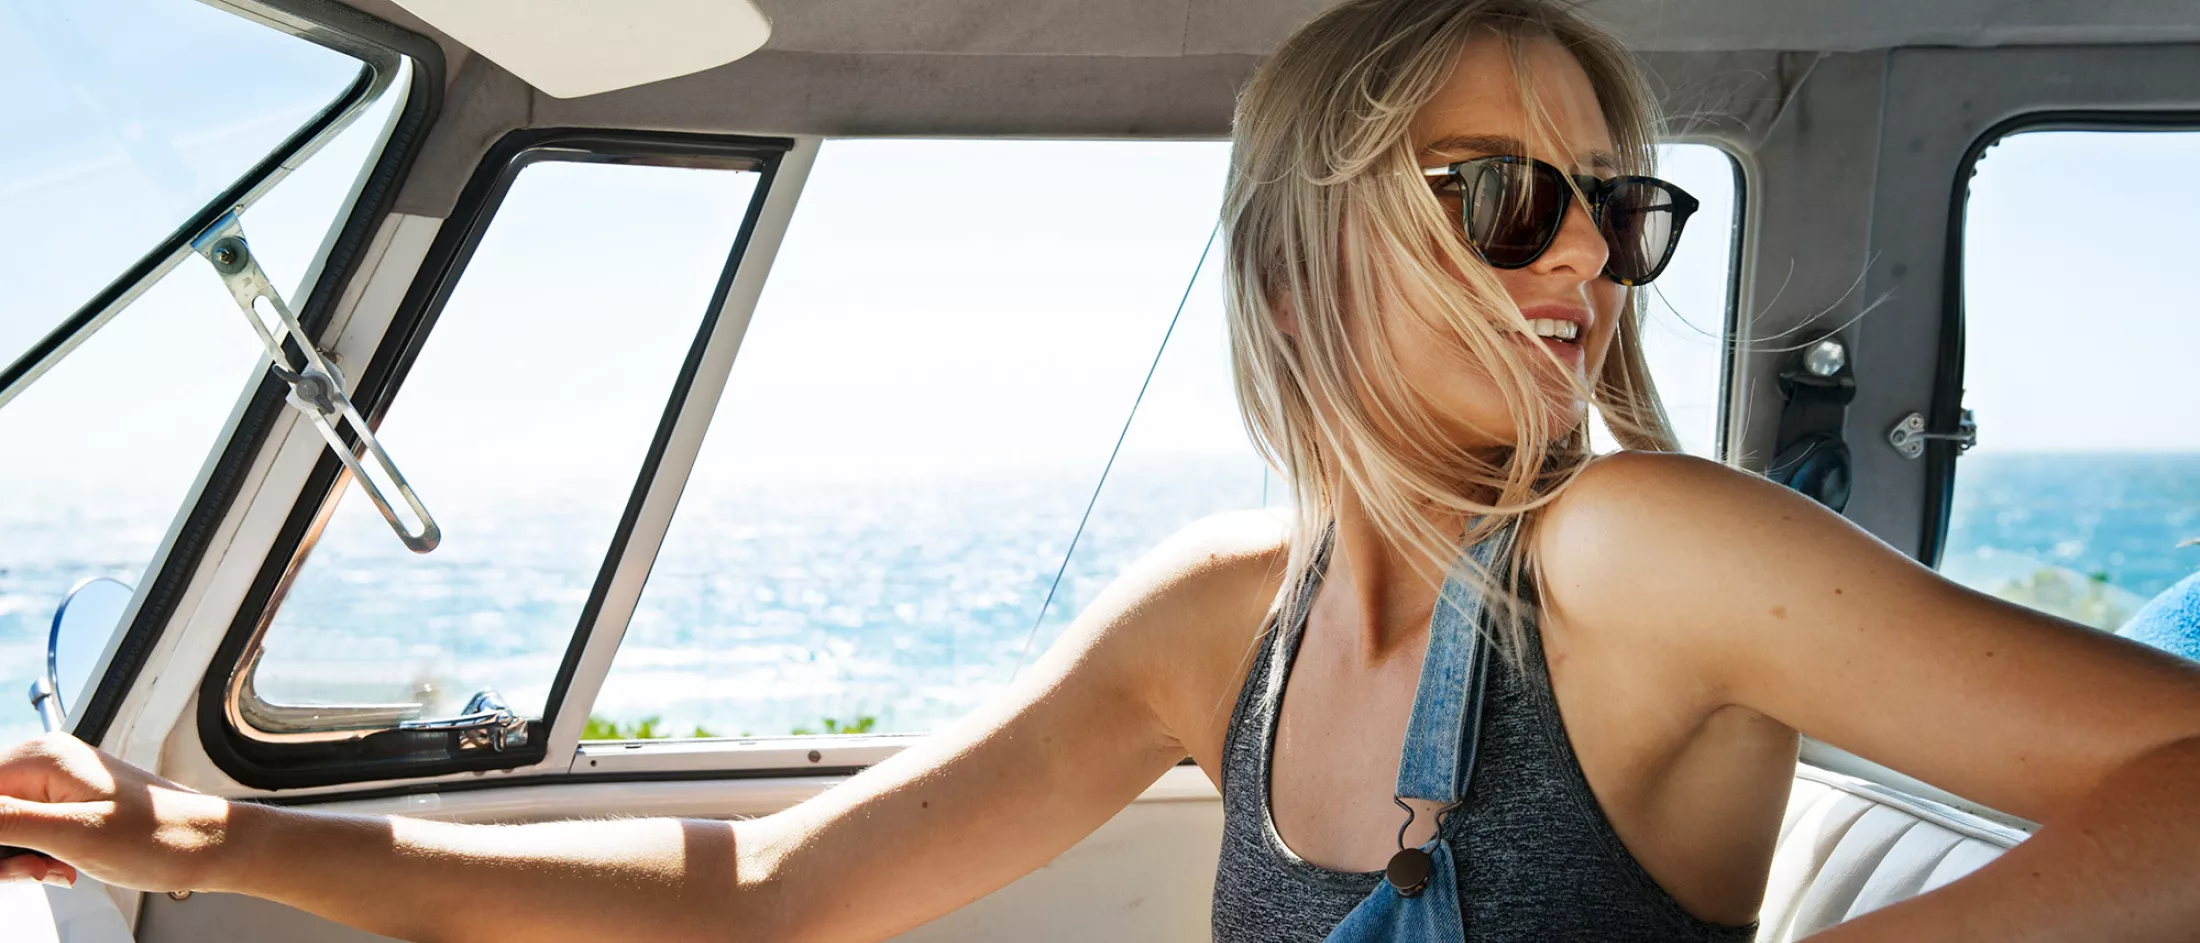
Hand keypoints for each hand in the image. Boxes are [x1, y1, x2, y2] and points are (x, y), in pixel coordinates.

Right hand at [0, 732, 240, 892]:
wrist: (211, 845)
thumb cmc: (158, 837)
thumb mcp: (70, 834)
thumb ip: (5, 821)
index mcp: (40, 758)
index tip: (9, 862)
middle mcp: (45, 763)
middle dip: (3, 851)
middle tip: (35, 869)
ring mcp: (57, 784)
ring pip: (3, 828)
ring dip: (19, 859)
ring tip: (55, 869)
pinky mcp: (68, 806)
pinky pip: (27, 834)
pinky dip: (37, 858)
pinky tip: (63, 868)